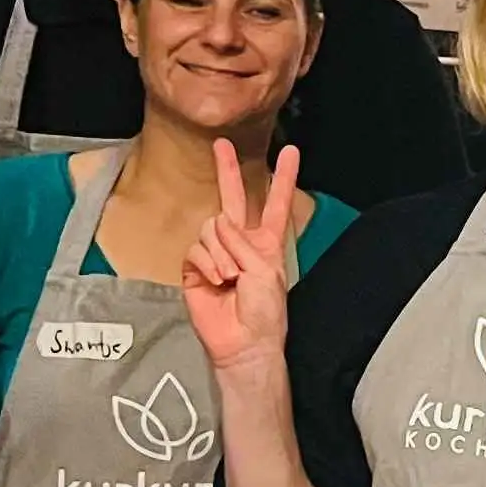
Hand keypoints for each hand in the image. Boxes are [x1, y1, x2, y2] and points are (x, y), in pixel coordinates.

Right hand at [179, 140, 303, 370]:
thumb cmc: (264, 312)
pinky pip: (197, 249)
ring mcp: (216, 253)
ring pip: (212, 228)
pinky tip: (219, 281)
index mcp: (266, 242)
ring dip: (223, 253)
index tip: (290, 151)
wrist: (244, 343)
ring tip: (232, 277)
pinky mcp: (195, 267)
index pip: (276, 203)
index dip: (283, 178)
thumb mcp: (265, 271)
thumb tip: (219, 223)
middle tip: (221, 144)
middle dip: (227, 171)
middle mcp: (240, 242)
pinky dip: (209, 263)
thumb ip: (243, 243)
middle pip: (233, 198)